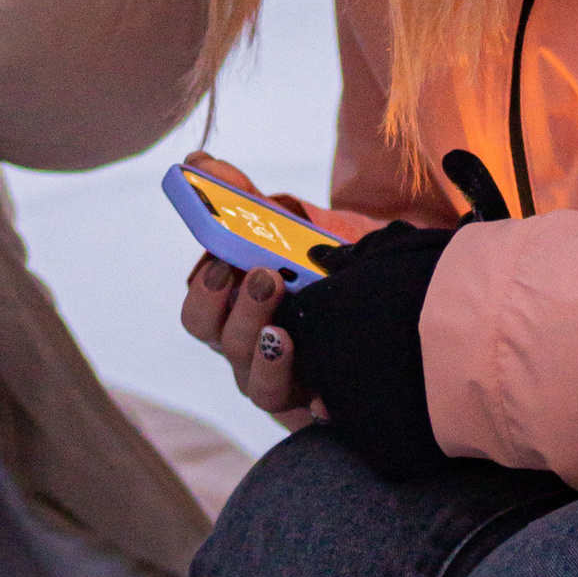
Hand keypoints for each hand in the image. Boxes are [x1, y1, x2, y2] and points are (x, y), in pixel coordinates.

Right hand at [177, 150, 327, 428]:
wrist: (379, 311)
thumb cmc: (317, 273)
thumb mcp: (286, 233)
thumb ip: (244, 200)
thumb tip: (199, 162)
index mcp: (232, 313)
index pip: (198, 314)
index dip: (205, 293)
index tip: (223, 265)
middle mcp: (248, 351)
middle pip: (222, 345)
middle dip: (239, 314)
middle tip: (267, 279)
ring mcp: (281, 381)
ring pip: (255, 384)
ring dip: (266, 355)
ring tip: (286, 330)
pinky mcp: (315, 405)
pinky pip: (307, 414)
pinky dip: (313, 402)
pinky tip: (321, 392)